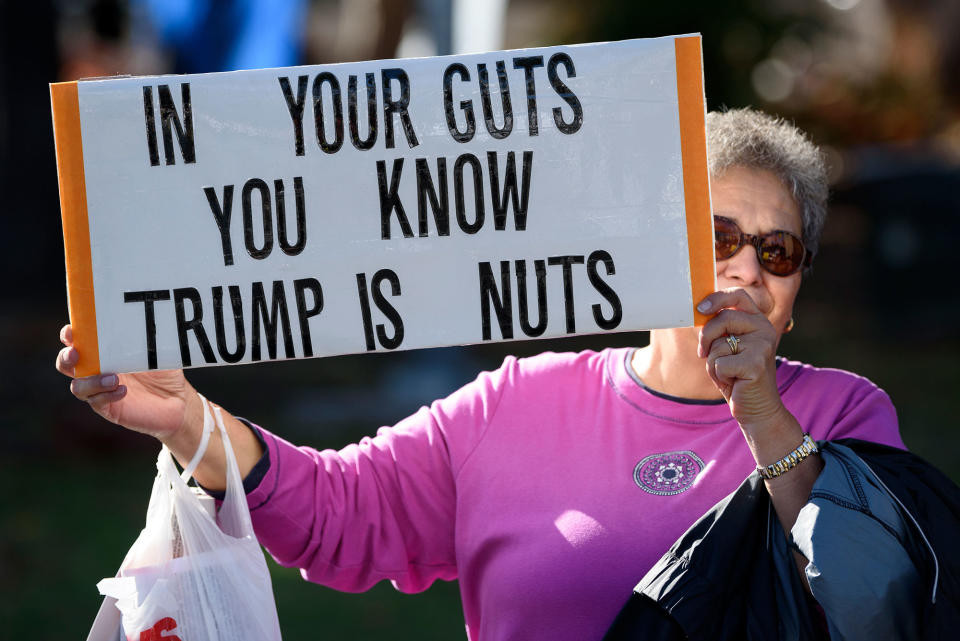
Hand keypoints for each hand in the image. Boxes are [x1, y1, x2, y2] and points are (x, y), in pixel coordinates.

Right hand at [55, 324, 200, 440]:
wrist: (177, 400)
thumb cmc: (164, 371)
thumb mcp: (158, 351)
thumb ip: (148, 339)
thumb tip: (148, 317)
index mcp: (104, 352)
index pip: (78, 341)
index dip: (69, 336)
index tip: (71, 331)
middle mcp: (97, 371)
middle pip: (66, 364)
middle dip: (66, 358)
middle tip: (75, 354)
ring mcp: (101, 390)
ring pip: (78, 387)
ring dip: (90, 381)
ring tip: (113, 378)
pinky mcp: (110, 408)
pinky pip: (98, 403)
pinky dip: (107, 396)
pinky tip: (123, 390)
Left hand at [695, 289, 787, 434]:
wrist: (757, 408)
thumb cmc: (737, 376)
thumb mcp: (726, 348)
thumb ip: (719, 329)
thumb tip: (698, 310)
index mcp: (757, 321)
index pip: (738, 296)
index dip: (717, 298)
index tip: (700, 308)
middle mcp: (764, 329)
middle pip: (722, 318)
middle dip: (706, 337)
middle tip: (704, 353)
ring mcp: (762, 346)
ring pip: (718, 345)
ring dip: (714, 363)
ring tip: (729, 373)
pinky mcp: (756, 364)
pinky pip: (719, 364)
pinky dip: (719, 376)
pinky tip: (734, 382)